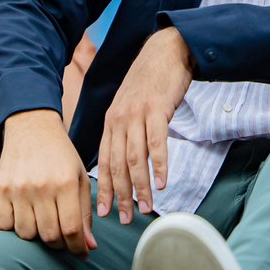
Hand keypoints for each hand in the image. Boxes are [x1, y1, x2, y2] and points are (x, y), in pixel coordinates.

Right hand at [0, 109, 96, 256]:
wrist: (32, 127)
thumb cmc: (60, 155)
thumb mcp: (79, 177)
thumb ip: (85, 213)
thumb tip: (89, 247)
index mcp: (65, 183)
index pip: (72, 230)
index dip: (78, 248)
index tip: (81, 253)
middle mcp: (41, 187)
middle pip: (50, 236)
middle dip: (60, 244)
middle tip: (63, 237)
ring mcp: (19, 189)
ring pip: (27, 234)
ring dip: (37, 236)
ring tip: (44, 223)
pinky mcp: (1, 189)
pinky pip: (5, 225)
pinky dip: (14, 227)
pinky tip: (24, 215)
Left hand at [96, 27, 192, 223]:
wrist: (166, 51)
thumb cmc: (151, 81)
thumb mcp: (130, 105)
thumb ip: (126, 130)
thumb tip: (127, 161)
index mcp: (111, 120)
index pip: (104, 160)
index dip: (104, 188)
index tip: (104, 212)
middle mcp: (119, 118)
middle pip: (116, 164)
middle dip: (119, 194)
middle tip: (124, 218)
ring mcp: (137, 113)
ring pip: (135, 157)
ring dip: (139, 186)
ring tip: (144, 207)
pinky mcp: (156, 108)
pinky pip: (156, 142)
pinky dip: (158, 165)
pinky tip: (162, 182)